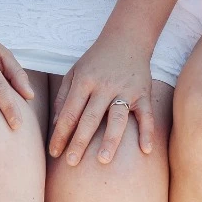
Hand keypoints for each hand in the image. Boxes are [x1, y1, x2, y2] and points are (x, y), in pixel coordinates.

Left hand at [49, 34, 155, 166]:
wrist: (127, 38)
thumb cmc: (96, 60)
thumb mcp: (74, 72)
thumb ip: (64, 97)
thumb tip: (56, 125)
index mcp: (84, 81)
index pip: (70, 112)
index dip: (61, 133)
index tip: (54, 153)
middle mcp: (104, 86)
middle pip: (90, 118)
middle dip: (80, 141)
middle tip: (71, 163)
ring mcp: (125, 90)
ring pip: (117, 118)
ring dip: (110, 140)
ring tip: (103, 160)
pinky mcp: (143, 93)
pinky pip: (146, 115)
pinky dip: (147, 132)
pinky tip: (145, 150)